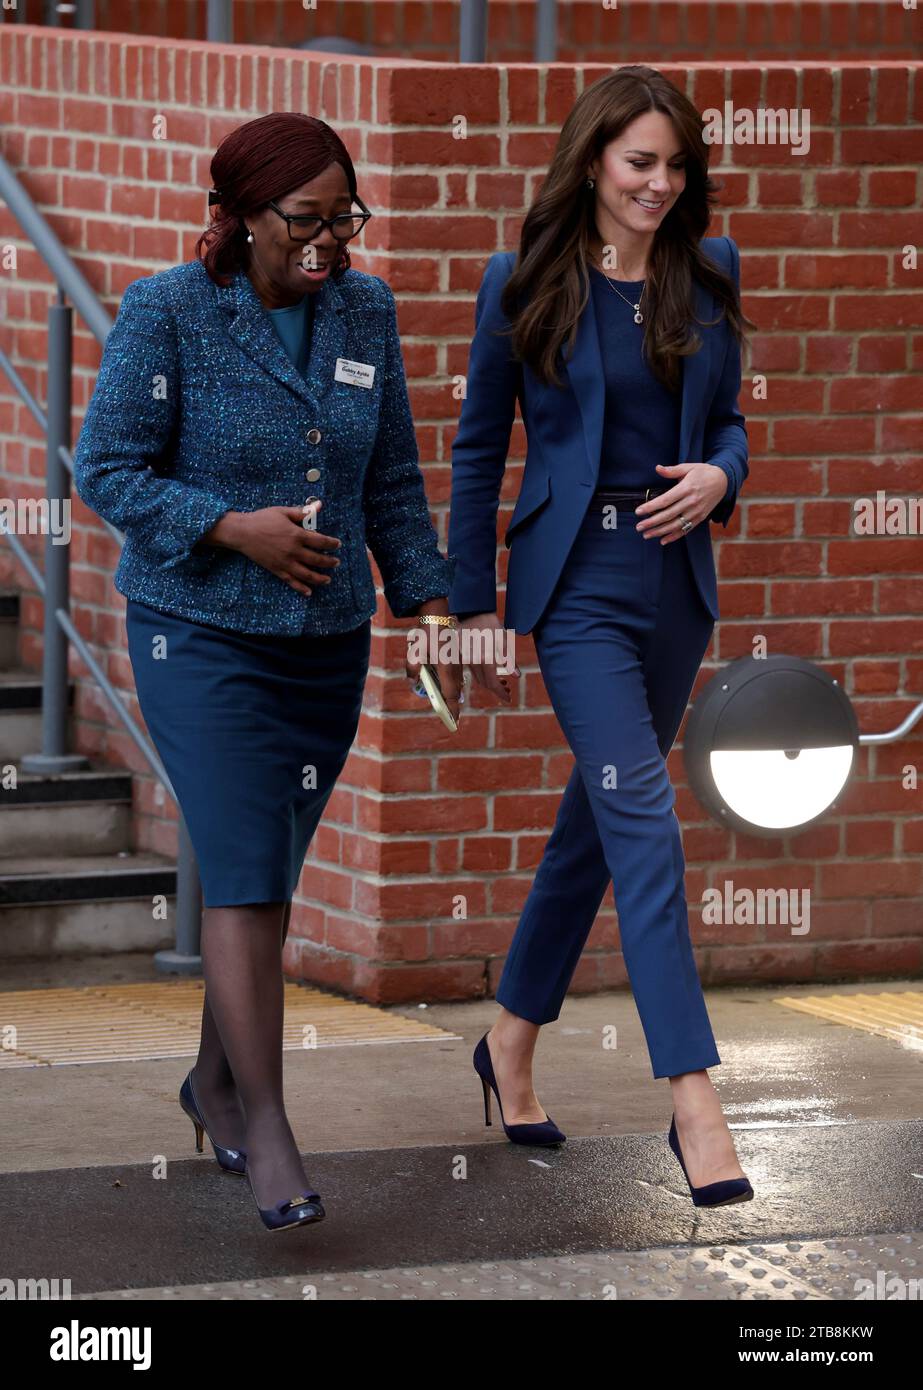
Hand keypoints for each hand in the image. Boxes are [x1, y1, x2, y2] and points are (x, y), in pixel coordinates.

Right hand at [210, 502, 341, 593]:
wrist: (242, 532)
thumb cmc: (262, 519)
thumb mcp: (283, 512)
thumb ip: (302, 512)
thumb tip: (320, 505)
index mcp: (297, 535)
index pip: (321, 541)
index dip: (331, 544)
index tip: (338, 544)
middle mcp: (293, 551)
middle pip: (317, 559)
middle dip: (329, 562)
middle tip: (336, 563)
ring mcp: (285, 562)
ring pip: (307, 574)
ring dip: (320, 578)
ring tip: (328, 579)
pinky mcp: (277, 570)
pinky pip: (291, 581)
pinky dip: (301, 588)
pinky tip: (309, 592)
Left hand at [406, 599, 462, 724]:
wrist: (437, 616)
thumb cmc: (425, 634)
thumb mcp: (415, 651)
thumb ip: (412, 668)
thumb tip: (412, 682)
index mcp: (446, 667)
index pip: (450, 694)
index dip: (452, 709)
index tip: (454, 721)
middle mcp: (455, 667)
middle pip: (455, 691)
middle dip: (453, 705)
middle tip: (451, 719)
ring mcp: (458, 662)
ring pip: (457, 683)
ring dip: (452, 694)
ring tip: (449, 706)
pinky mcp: (457, 658)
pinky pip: (456, 676)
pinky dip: (452, 684)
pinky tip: (446, 686)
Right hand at [456, 612, 520, 706]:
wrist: (471, 610)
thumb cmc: (489, 623)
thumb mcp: (503, 639)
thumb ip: (509, 659)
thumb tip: (517, 676)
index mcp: (484, 659)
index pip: (492, 683)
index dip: (501, 693)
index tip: (509, 699)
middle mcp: (473, 661)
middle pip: (484, 683)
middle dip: (496, 689)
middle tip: (508, 690)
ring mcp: (466, 658)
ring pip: (478, 678)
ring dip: (490, 683)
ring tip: (503, 682)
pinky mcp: (463, 655)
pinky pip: (473, 670)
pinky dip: (483, 675)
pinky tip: (491, 672)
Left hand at [634, 462, 728, 542]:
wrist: (723, 481)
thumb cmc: (703, 472)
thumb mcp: (688, 467)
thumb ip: (672, 470)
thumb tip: (657, 468)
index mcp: (686, 488)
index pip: (665, 500)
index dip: (651, 507)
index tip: (639, 511)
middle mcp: (691, 502)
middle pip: (668, 515)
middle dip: (652, 522)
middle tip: (639, 527)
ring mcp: (696, 512)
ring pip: (676, 525)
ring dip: (660, 532)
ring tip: (646, 535)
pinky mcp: (700, 518)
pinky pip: (686, 529)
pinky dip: (674, 536)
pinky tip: (662, 540)